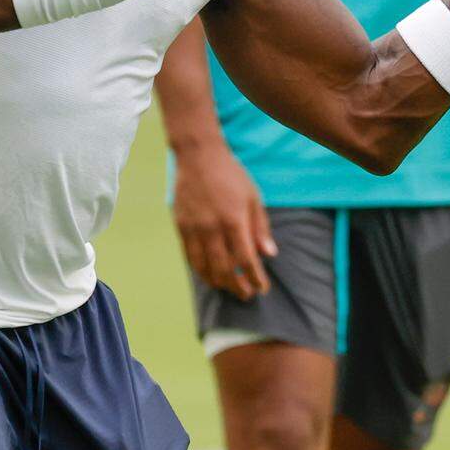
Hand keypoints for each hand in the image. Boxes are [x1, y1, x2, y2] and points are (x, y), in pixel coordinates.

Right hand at [172, 141, 275, 300]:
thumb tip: (269, 255)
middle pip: (224, 269)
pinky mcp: (181, 227)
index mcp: (234, 220)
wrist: (198, 156)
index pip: (246, 260)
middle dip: (237, 286)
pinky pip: (190, 257)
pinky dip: (200, 270)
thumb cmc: (231, 175)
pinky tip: (210, 274)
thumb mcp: (253, 197)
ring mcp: (194, 228)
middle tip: (246, 294)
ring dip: (217, 282)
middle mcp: (212, 228)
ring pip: (204, 268)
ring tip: (228, 287)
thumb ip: (260, 228)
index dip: (255, 278)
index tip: (262, 288)